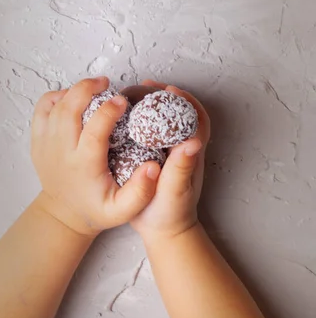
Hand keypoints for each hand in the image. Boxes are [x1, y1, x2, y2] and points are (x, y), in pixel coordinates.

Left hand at [31, 77, 160, 236]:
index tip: (122, 100)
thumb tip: (153, 166)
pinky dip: (57, 96)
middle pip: (69, 110)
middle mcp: (61, 152)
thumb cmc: (96, 208)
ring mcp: (45, 144)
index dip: (108, 111)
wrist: (63, 214)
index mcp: (83, 165)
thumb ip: (141, 191)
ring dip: (74, 90)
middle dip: (87, 89)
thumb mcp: (123, 209)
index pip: (94, 131)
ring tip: (93, 86)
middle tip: (106, 83)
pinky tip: (73, 97)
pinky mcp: (37, 139)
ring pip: (54, 105)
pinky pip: (42, 108)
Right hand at [131, 80, 209, 240]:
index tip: (168, 89)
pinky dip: (138, 121)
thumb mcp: (176, 191)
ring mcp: (166, 153)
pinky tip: (121, 117)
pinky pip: (148, 134)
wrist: (162, 232)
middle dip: (164, 96)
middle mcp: (180, 148)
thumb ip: (182, 168)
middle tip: (144, 85)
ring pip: (162, 122)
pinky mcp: (153, 158)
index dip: (186, 101)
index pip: (196, 119)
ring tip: (131, 95)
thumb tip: (193, 141)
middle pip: (178, 114)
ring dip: (150, 106)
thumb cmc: (170, 213)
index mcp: (190, 152)